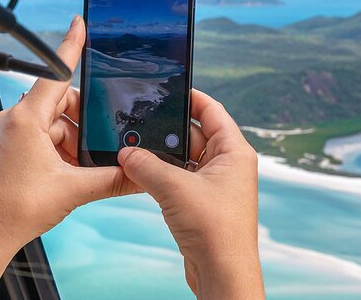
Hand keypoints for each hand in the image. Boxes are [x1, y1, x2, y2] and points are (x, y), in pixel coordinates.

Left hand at [0, 15, 138, 250]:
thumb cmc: (15, 209)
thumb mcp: (73, 189)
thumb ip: (111, 178)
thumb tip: (140, 174)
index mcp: (26, 119)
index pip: (55, 73)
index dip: (71, 46)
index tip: (80, 23)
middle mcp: (15, 119)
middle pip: (61, 102)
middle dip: (84, 122)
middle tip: (100, 143)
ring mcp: (12, 133)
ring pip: (55, 123)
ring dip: (73, 141)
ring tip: (81, 169)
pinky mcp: (11, 147)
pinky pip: (44, 136)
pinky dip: (62, 150)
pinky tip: (70, 172)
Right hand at [117, 90, 264, 299]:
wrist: (222, 273)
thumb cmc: (215, 229)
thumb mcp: (175, 188)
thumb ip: (147, 165)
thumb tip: (127, 153)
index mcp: (234, 151)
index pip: (212, 110)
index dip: (191, 97)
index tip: (169, 88)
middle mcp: (228, 164)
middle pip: (194, 134)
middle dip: (167, 131)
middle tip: (140, 122)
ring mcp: (216, 183)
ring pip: (184, 158)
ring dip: (162, 156)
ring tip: (135, 149)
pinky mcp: (203, 201)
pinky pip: (180, 178)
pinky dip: (162, 175)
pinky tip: (141, 173)